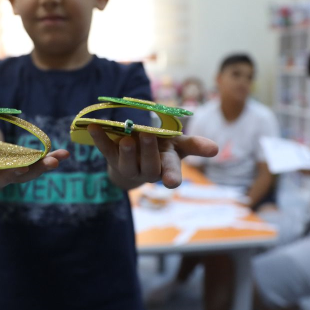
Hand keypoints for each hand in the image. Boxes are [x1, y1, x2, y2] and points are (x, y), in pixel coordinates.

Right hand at [0, 128, 69, 191]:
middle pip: (4, 176)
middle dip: (15, 171)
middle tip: (25, 165)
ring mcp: (11, 176)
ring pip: (26, 175)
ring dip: (41, 168)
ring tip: (56, 160)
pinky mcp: (25, 171)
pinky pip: (39, 168)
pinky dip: (52, 161)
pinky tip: (65, 155)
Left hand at [88, 124, 217, 188]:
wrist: (132, 157)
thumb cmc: (160, 148)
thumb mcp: (178, 145)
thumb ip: (194, 145)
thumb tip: (215, 149)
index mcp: (166, 165)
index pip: (172, 172)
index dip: (172, 176)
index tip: (173, 182)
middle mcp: (147, 169)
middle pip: (149, 166)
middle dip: (149, 151)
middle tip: (148, 134)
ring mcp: (128, 166)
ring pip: (128, 164)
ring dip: (127, 151)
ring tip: (127, 139)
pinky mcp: (111, 159)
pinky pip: (105, 149)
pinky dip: (99, 138)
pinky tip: (94, 126)